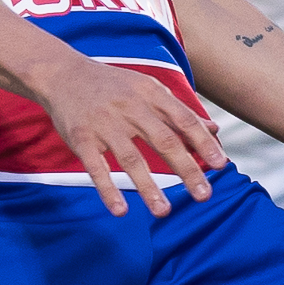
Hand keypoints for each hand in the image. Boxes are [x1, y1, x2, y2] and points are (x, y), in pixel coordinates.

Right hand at [33, 53, 225, 216]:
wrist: (62, 73)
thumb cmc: (112, 85)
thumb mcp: (147, 89)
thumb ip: (179, 111)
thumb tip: (214, 130)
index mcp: (150, 94)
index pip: (183, 119)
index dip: (203, 143)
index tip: (221, 165)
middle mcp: (129, 107)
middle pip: (164, 140)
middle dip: (186, 169)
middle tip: (204, 195)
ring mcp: (104, 123)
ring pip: (131, 158)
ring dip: (149, 187)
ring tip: (164, 211)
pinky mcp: (81, 138)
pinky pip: (96, 167)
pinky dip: (108, 189)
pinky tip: (120, 210)